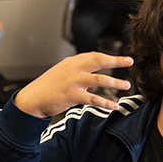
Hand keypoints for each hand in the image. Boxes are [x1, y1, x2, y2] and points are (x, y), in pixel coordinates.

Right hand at [12, 52, 130, 117]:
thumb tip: (93, 79)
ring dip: (115, 82)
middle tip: (130, 61)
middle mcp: (73, 69)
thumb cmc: (46, 88)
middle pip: (99, 61)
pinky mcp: (72, 95)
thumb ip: (77, 73)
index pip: (93, 56)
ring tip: (126, 85)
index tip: (120, 58)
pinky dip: (105, 102)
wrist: (32, 99)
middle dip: (116, 61)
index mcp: (70, 62)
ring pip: (99, 79)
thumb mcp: (60, 74)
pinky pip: (93, 98)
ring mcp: (73, 82)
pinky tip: (114, 106)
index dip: (108, 56)